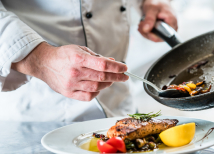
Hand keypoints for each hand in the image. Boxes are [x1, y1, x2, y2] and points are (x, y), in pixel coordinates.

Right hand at [12, 42, 128, 100]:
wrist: (44, 63)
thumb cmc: (63, 55)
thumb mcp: (80, 49)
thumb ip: (97, 56)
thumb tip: (112, 61)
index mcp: (78, 58)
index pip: (103, 64)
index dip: (116, 67)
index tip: (124, 68)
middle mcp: (75, 72)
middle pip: (102, 77)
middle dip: (117, 77)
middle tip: (124, 76)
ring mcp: (71, 84)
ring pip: (97, 87)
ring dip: (108, 84)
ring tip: (112, 80)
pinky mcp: (69, 93)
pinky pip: (88, 96)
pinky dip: (97, 92)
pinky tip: (99, 87)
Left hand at [138, 0, 177, 41]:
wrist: (158, 1)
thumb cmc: (158, 3)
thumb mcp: (152, 8)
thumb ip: (149, 19)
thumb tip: (146, 30)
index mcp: (172, 22)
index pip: (163, 36)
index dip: (153, 35)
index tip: (144, 29)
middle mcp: (172, 28)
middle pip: (159, 38)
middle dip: (147, 33)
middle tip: (141, 24)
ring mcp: (167, 30)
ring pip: (155, 37)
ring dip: (146, 32)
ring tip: (141, 24)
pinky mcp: (163, 31)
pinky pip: (154, 35)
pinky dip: (147, 31)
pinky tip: (144, 26)